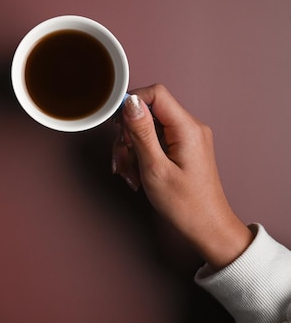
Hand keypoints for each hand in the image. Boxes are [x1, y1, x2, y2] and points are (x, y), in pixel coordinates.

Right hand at [112, 84, 252, 269]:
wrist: (207, 228)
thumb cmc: (185, 204)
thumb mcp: (155, 168)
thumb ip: (141, 132)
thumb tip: (130, 102)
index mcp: (187, 128)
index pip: (156, 93)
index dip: (131, 103)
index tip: (116, 125)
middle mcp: (190, 127)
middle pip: (148, 112)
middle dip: (128, 134)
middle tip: (122, 158)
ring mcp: (186, 137)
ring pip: (146, 128)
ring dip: (131, 149)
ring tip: (129, 173)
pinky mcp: (181, 147)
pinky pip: (154, 140)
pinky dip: (140, 155)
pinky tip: (137, 173)